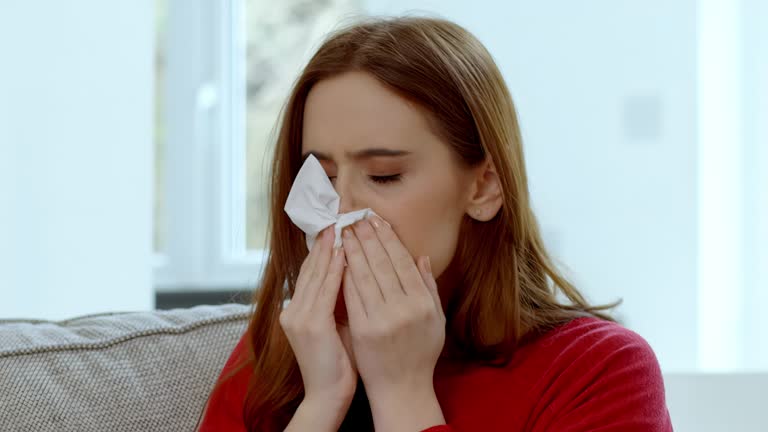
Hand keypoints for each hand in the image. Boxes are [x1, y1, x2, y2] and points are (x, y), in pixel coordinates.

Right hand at [280, 227, 356, 430]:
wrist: (328, 396)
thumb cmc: (338, 364)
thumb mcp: (337, 326)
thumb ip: (340, 302)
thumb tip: (355, 277)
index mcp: (298, 311)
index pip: (311, 272)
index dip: (323, 250)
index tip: (337, 229)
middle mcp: (293, 310)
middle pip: (311, 268)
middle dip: (326, 242)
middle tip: (339, 218)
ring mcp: (300, 316)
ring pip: (317, 273)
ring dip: (330, 249)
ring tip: (342, 227)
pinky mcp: (311, 324)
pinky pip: (325, 290)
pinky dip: (334, 269)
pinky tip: (343, 253)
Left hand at [341, 215, 446, 430]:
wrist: (402, 388)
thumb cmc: (420, 352)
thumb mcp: (435, 319)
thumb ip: (428, 287)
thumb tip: (421, 257)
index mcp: (423, 303)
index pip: (402, 262)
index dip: (388, 239)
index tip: (377, 221)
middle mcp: (404, 308)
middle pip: (382, 264)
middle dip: (367, 238)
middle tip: (356, 218)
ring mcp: (382, 319)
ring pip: (364, 275)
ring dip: (353, 250)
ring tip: (345, 231)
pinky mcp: (362, 329)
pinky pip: (352, 295)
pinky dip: (345, 274)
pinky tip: (339, 259)